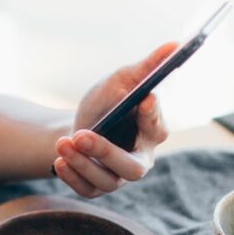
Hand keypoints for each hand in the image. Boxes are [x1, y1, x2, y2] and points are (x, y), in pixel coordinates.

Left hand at [53, 42, 175, 197]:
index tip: (144, 98)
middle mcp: (139, 159)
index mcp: (152, 132)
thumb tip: (174, 44)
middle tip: (81, 135)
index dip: (152, 115)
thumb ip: (147, 67)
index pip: (157, 128)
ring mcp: (118, 177)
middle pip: (132, 167)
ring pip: (107, 180)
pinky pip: (87, 189)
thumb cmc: (106, 102)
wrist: (75, 126)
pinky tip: (59, 160)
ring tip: (62, 142)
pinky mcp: (97, 187)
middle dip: (105, 152)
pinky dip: (71, 176)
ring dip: (81, 162)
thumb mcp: (121, 80)